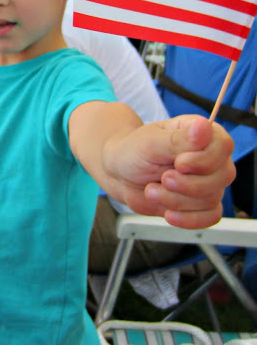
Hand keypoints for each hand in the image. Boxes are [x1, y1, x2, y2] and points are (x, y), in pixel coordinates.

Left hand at [104, 115, 234, 228]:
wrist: (121, 173)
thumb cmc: (134, 151)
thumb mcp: (151, 143)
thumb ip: (178, 138)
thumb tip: (204, 126)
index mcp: (201, 133)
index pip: (223, 145)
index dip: (204, 159)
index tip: (179, 163)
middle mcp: (210, 156)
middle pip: (222, 175)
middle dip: (188, 184)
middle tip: (163, 179)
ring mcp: (208, 180)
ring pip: (212, 198)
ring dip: (177, 200)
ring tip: (152, 190)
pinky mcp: (201, 202)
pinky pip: (211, 216)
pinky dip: (189, 218)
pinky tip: (169, 213)